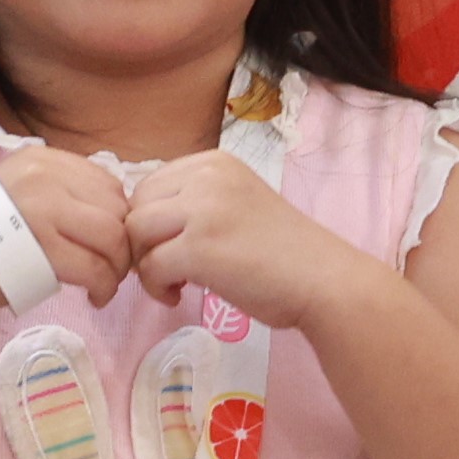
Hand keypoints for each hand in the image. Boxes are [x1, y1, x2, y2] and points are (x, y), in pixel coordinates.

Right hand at [0, 140, 134, 321]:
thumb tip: (115, 212)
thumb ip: (59, 195)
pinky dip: (104, 287)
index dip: (117, 217)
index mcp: (39, 159)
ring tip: (104, 285)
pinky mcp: (43, 248)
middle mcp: (42, 175)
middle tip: (111, 271)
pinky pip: (96, 268)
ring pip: (113, 237)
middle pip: (116, 209)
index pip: (107, 182)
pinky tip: (95, 298)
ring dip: (117, 268)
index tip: (107, 246)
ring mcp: (42, 208)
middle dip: (122, 245)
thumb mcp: (17, 199)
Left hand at [116, 146, 374, 330]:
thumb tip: (143, 222)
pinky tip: (178, 295)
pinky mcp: (198, 247)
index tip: (172, 246)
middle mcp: (206, 176)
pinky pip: (150, 266)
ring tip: (175, 282)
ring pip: (136, 232)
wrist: (322, 279)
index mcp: (215, 162)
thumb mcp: (237, 204)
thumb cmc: (284, 251)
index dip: (152, 221)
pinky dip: (156, 287)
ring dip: (146, 264)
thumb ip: (197, 202)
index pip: (151, 184)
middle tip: (169, 267)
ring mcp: (202, 210)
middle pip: (136, 205)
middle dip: (144, 241)